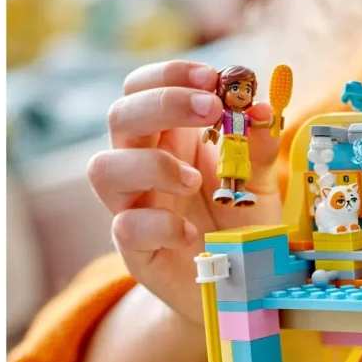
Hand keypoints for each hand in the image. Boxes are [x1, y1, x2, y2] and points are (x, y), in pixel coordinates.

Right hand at [89, 61, 281, 323]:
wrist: (241, 287)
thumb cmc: (243, 226)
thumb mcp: (259, 184)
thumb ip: (259, 148)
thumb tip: (259, 110)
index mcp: (170, 139)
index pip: (144, 88)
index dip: (170, 75)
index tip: (212, 77)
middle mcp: (143, 165)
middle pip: (121, 115)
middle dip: (164, 103)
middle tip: (211, 110)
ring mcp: (133, 206)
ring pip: (103, 168)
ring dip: (152, 164)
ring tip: (194, 179)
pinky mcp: (135, 249)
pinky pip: (126, 227)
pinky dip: (159, 225)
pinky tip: (191, 232)